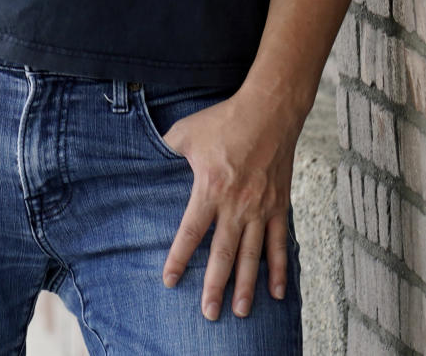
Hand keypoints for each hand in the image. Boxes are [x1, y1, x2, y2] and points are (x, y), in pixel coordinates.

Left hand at [160, 88, 300, 320]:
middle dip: (214, 286)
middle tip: (208, 314)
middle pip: (223, 254)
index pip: (191, 232)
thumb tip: (146, 158)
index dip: (179, 258)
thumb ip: (166, 148)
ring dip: (246, 286)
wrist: (269, 111)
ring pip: (252, 256)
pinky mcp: (279, 206)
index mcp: (210, 189)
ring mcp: (261, 208)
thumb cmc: (225, 120)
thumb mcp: (186, 131)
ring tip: (239, 312)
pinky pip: (279, 244)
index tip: (170, 281)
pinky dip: (279, 269)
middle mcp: (237, 205)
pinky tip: (277, 292)